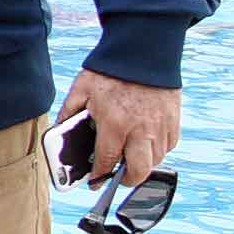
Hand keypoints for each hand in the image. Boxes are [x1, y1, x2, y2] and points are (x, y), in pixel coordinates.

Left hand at [59, 69, 180, 185]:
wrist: (142, 51)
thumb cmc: (110, 70)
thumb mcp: (81, 90)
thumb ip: (68, 114)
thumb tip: (59, 133)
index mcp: (115, 124)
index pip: (108, 160)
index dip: (100, 175)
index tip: (95, 182)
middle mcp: (140, 130)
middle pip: (139, 170)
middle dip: (128, 180)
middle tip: (119, 178)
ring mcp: (160, 126)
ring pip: (157, 160)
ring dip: (143, 164)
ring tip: (130, 160)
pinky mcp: (173, 119)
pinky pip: (169, 145)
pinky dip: (158, 150)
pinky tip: (146, 144)